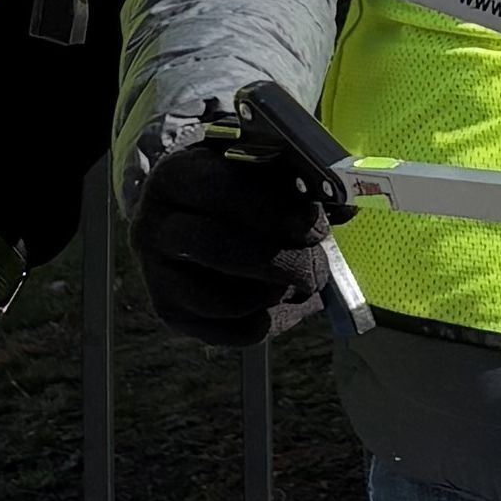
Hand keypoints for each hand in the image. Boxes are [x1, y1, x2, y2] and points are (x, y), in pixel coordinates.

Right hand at [130, 112, 335, 344]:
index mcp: (175, 176)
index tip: (316, 223)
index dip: (276, 210)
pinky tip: (288, 300)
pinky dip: (273, 320)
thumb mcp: (254, 167)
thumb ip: (294, 180)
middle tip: (319, 264)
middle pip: (219, 248)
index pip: (222, 191)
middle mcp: (154, 227)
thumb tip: (346, 206)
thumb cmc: (232, 187)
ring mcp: (157, 277)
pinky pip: (232, 332)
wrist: (183, 215)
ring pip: (226, 300)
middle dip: (284, 260)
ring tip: (303, 280)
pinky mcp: (172, 315)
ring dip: (278, 294)